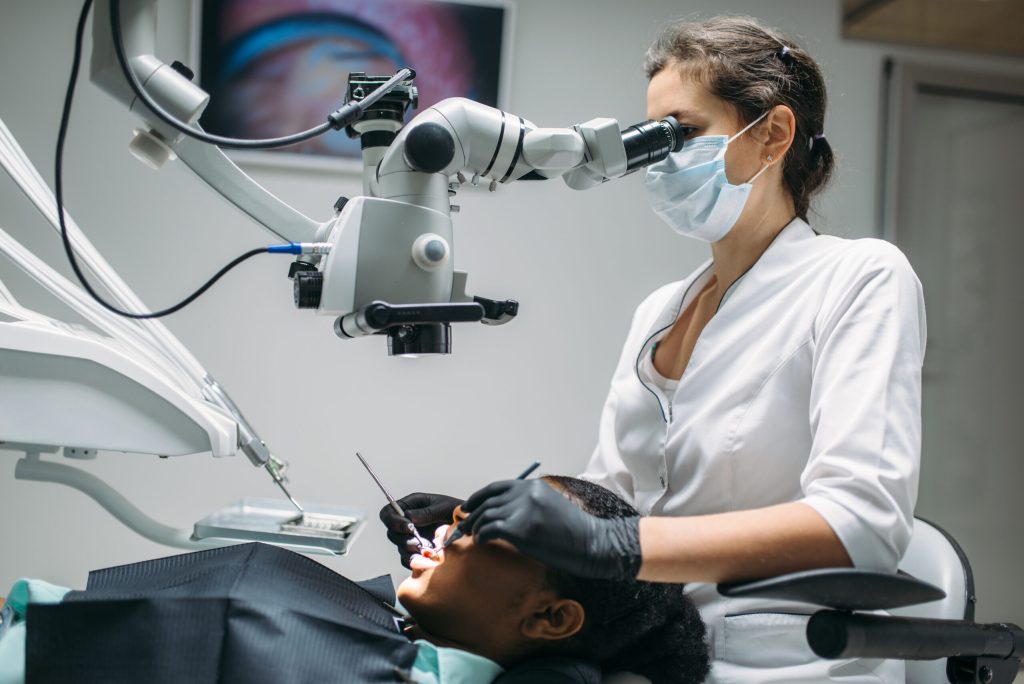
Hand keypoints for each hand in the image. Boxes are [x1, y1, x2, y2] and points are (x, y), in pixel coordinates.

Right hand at [379, 492, 462, 567]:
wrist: (468, 528)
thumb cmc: (456, 512)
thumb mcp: (443, 507)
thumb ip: (426, 512)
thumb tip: (408, 517)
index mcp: (410, 506)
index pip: (388, 512)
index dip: (393, 521)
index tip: (408, 527)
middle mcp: (407, 522)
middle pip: (391, 532)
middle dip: (404, 539)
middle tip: (419, 541)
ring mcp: (411, 537)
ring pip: (399, 547)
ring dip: (411, 550)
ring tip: (428, 548)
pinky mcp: (416, 551)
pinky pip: (408, 559)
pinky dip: (416, 560)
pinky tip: (429, 557)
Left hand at [459, 479, 640, 579]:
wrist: (591, 543)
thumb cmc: (573, 531)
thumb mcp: (549, 507)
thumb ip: (527, 505)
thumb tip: (499, 514)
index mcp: (533, 487)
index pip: (497, 488)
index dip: (478, 497)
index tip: (469, 507)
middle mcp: (526, 494)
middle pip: (488, 502)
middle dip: (472, 515)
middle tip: (465, 527)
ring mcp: (523, 510)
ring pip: (486, 516)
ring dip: (475, 527)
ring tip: (473, 537)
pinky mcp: (520, 529)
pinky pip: (490, 530)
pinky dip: (482, 536)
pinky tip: (482, 542)